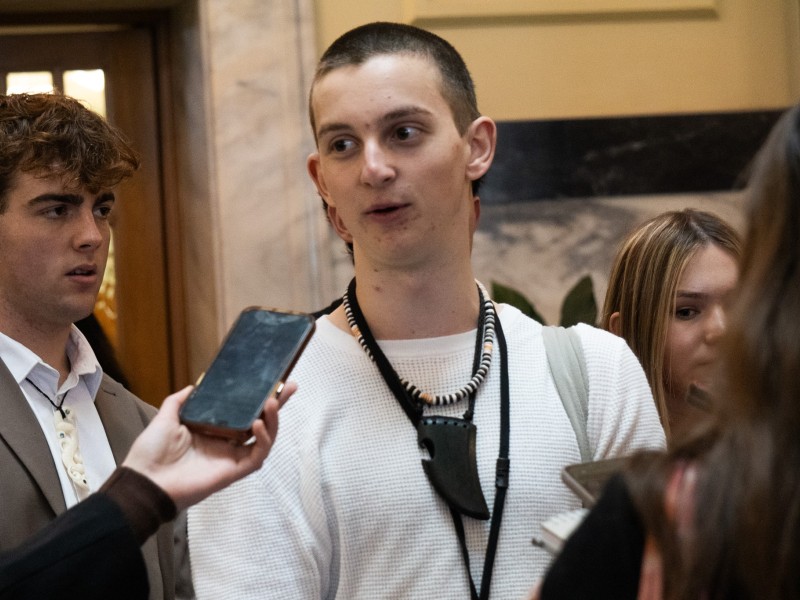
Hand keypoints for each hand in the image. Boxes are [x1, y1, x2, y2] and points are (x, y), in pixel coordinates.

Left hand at [122, 383, 295, 510]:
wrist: (145, 479)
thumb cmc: (153, 451)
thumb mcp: (166, 417)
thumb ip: (180, 401)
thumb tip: (194, 385)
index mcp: (215, 430)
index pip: (244, 412)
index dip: (259, 398)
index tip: (273, 380)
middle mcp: (228, 443)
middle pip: (262, 422)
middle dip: (278, 405)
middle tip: (290, 386)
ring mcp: (233, 457)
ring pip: (264, 438)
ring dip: (273, 420)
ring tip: (272, 402)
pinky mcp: (234, 471)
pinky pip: (256, 456)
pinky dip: (262, 440)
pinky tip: (256, 424)